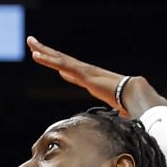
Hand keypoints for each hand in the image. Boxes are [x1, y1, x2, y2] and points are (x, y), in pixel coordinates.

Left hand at [26, 37, 161, 116]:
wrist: (136, 94)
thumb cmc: (131, 103)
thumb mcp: (119, 110)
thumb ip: (120, 114)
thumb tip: (128, 123)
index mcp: (93, 80)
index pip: (73, 72)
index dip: (61, 66)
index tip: (52, 62)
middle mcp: (87, 72)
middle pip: (63, 61)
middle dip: (47, 51)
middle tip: (33, 43)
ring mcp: (84, 71)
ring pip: (59, 59)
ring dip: (43, 51)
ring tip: (30, 42)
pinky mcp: (83, 74)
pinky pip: (61, 65)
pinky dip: (48, 60)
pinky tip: (36, 55)